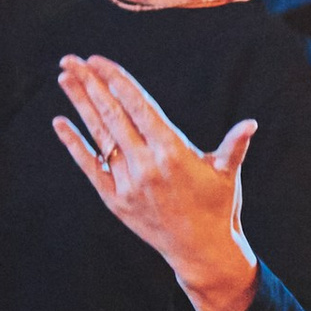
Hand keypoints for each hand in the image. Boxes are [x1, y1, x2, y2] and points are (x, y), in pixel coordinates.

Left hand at [54, 56, 258, 310]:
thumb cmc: (218, 206)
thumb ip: (234, 145)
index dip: (117, 81)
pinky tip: (60, 122)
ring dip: (80, 104)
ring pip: (99, 135)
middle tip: (71, 59)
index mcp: (173, 152)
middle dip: (90, 84)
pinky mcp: (114, 200)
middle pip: (112, 115)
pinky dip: (74, 143)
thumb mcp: (227, 173)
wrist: (201, 251)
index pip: (138, 107)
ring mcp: (127, 183)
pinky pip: (89, 166)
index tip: (99, 61)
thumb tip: (251, 124)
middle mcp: (146, 165)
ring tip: (64, 77)